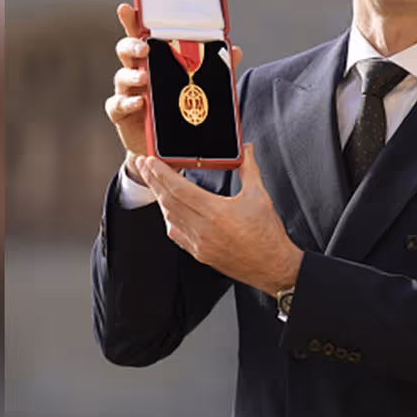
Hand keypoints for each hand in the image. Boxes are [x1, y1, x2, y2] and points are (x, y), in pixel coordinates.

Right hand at [105, 3, 241, 178]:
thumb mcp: (199, 87)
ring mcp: (126, 92)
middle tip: (144, 48)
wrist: (165, 147)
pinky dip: (128, 102)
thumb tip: (236, 50)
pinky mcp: (121, 113)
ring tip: (144, 79)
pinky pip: (118, 104)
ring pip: (121, 76)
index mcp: (153, 60)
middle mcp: (136, 72)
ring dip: (132, 76)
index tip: (127, 8)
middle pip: (126, 50)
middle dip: (132, 45)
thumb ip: (215, 69)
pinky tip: (140, 103)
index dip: (132, 21)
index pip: (140, 36)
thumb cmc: (178, 108)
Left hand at [140, 143, 302, 294]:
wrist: (272, 266)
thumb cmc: (267, 235)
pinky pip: (176, 234)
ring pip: (169, 217)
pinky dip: (169, 218)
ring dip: (160, 198)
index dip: (161, 173)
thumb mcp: (259, 195)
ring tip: (155, 183)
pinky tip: (168, 209)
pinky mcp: (199, 254)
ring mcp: (199, 244)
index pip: (178, 189)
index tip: (151, 161)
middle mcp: (203, 229)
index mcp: (217, 213)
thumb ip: (249, 169)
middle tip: (144, 165)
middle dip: (153, 180)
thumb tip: (246, 150)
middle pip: (168, 201)